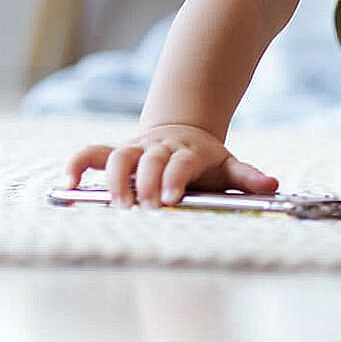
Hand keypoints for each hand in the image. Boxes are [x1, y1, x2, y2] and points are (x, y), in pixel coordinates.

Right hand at [65, 123, 277, 208]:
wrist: (183, 132)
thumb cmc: (205, 161)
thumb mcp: (229, 167)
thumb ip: (249, 177)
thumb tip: (273, 186)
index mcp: (190, 152)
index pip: (182, 162)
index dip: (174, 177)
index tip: (170, 198)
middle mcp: (160, 148)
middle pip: (149, 160)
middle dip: (146, 183)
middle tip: (144, 209)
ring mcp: (136, 149)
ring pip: (118, 156)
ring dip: (114, 180)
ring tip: (115, 206)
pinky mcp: (115, 153)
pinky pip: (91, 154)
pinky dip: (77, 166)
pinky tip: (67, 185)